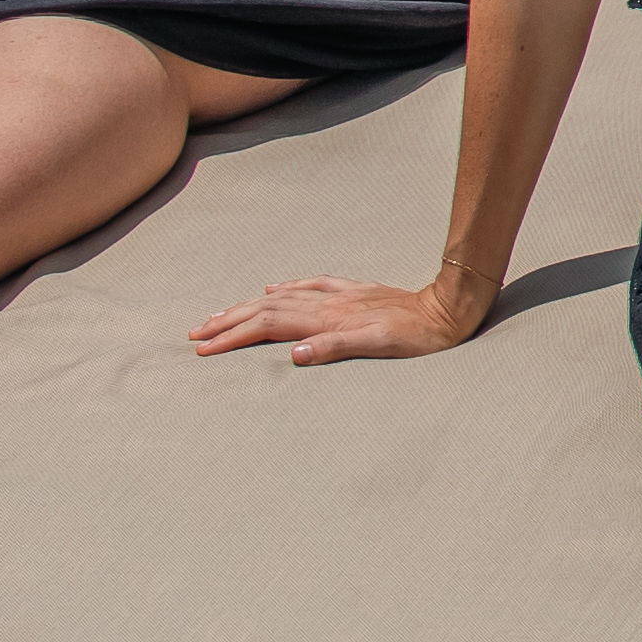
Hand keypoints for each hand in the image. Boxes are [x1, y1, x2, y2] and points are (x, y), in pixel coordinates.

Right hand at [190, 271, 480, 364]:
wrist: (446, 311)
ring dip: (247, 307)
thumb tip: (293, 354)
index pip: (267, 327)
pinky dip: (285, 290)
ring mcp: (338, 295)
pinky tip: (273, 290)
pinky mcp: (352, 292)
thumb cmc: (415, 337)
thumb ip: (336, 348)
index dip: (233, 338)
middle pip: (265, 311)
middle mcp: (327, 303)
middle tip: (195, 334)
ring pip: (281, 299)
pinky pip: (309, 287)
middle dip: (228, 322)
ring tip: (218, 315)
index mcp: (326, 319)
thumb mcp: (378, 347)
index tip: (203, 350)